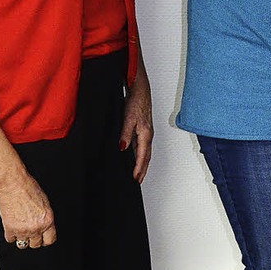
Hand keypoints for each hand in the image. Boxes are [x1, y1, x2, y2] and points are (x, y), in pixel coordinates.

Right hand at [0, 172, 55, 247]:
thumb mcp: (44, 203)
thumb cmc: (28, 189)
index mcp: (48, 220)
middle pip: (36, 244)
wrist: (13, 185)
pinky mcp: (10, 229)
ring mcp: (23, 230)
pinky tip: (12, 227)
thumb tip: (44, 224)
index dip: (46, 240)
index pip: (50, 239)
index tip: (43, 239)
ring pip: (23, 244)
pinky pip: (10, 239)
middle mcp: (37, 227)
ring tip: (21, 230)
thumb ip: (44, 217)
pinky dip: (10, 235)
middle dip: (33, 239)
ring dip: (22, 238)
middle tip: (30, 232)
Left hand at [120, 60, 153, 182]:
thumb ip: (125, 134)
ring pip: (144, 151)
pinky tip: (133, 155)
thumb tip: (122, 148)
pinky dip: (139, 154)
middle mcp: (148, 135)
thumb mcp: (128, 118)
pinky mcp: (143, 128)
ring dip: (142, 163)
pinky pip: (142, 145)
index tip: (136, 178)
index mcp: (146, 134)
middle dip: (143, 169)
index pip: (142, 156)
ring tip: (138, 172)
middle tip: (138, 180)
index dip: (139, 168)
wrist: (141, 89)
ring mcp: (146, 132)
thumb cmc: (136, 101)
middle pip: (146, 156)